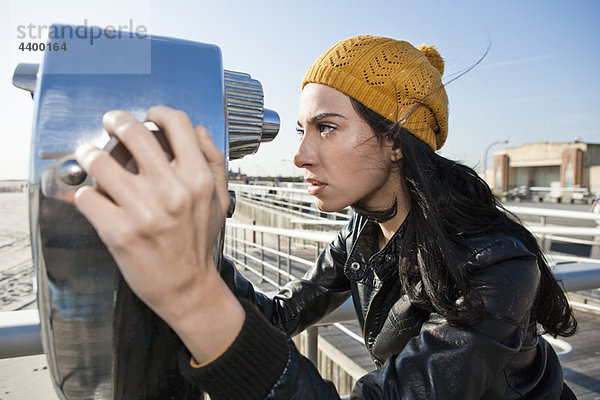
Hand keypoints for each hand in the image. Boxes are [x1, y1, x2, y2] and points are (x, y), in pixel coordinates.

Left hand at [74, 106, 243, 362]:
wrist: (187, 287)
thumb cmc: (200, 242)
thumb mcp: (219, 199)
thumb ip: (214, 161)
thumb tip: (198, 130)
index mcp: (197, 178)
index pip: (176, 123)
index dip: (157, 113)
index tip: (148, 116)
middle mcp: (171, 190)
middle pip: (132, 132)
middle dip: (115, 121)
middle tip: (110, 123)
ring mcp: (143, 210)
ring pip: (99, 160)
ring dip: (90, 154)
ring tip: (90, 156)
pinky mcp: (118, 231)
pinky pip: (87, 196)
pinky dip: (85, 194)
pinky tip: (93, 198)